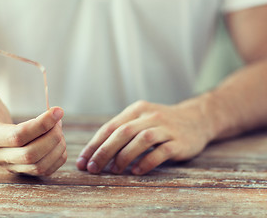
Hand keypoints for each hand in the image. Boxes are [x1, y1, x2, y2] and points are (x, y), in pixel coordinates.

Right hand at [0, 74, 66, 175]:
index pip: (18, 136)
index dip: (41, 124)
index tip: (58, 110)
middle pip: (31, 154)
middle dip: (52, 135)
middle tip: (59, 118)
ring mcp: (12, 167)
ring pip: (40, 165)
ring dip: (57, 146)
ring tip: (59, 127)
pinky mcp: (24, 171)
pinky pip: (46, 171)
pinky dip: (58, 156)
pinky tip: (58, 140)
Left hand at [76, 100, 213, 174]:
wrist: (198, 119)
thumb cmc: (162, 123)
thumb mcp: (142, 119)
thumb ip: (122, 130)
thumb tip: (96, 152)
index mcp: (136, 110)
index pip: (110, 127)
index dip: (94, 144)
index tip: (83, 161)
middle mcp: (150, 116)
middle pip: (123, 132)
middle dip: (104, 151)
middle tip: (93, 168)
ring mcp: (166, 128)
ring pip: (141, 140)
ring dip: (124, 156)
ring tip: (114, 170)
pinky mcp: (180, 141)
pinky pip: (161, 151)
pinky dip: (147, 162)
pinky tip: (136, 171)